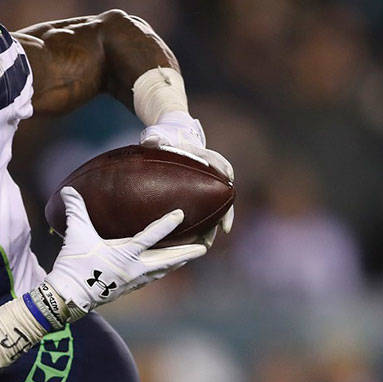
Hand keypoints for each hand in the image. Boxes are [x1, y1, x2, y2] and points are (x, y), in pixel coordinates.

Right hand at [45, 187, 206, 318]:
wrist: (67, 298)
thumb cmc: (73, 266)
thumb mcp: (75, 235)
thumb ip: (75, 210)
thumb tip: (68, 189)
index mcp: (124, 255)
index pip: (150, 237)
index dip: (166, 225)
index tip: (181, 214)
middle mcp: (134, 269)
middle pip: (167, 260)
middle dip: (187, 253)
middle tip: (205, 246)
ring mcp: (133, 281)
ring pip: (162, 270)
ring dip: (177, 262)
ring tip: (191, 255)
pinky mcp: (128, 289)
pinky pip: (152, 277)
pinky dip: (162, 270)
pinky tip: (165, 268)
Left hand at [140, 111, 234, 233]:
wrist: (166, 139)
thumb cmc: (163, 139)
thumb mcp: (158, 137)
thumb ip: (156, 139)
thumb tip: (153, 140)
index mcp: (201, 156)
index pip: (218, 162)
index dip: (224, 169)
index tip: (229, 178)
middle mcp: (207, 174)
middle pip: (222, 194)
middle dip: (225, 213)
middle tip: (224, 229)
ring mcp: (203, 186)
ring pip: (213, 208)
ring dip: (213, 226)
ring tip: (206, 244)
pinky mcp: (196, 195)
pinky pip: (201, 212)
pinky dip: (200, 226)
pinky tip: (191, 242)